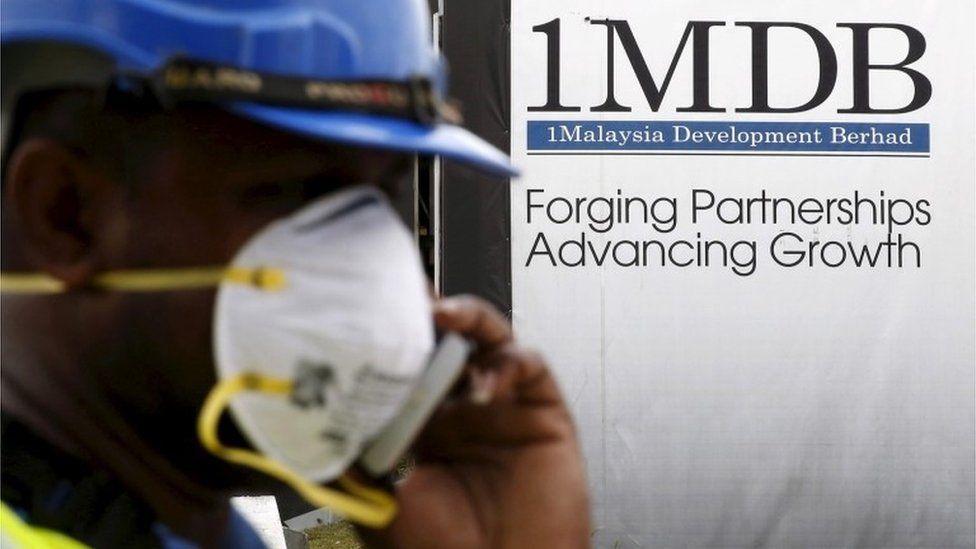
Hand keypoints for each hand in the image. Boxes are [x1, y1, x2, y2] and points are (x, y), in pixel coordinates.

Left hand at [359, 295, 589, 548]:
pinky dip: (506, 363)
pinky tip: (482, 385)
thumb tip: (315, 415)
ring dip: (465, 317)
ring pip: (487, 336)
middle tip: (403, 292)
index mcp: (421, 423)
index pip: (406, 360)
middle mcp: (461, 407)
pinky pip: (528, 364)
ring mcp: (502, 405)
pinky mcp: (541, 411)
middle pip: (445, 338)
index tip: (365, 309)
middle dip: (424, 311)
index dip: (391, 333)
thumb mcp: (378, 500)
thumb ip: (353, 455)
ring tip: (442, 315)